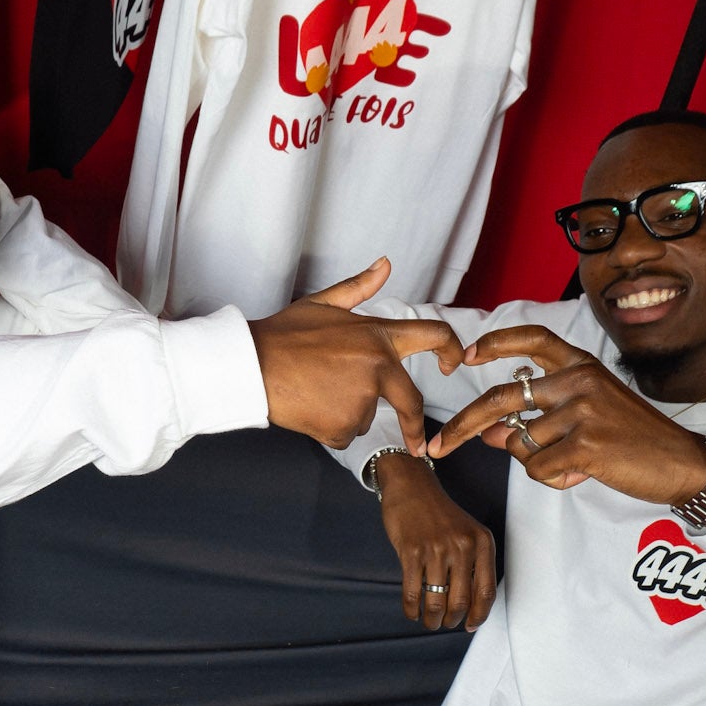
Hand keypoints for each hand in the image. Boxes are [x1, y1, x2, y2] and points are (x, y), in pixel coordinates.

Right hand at [251, 261, 465, 454]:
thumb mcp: (322, 304)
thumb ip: (359, 288)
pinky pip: (346, 434)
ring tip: (317, 393)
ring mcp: (362, 398)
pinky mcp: (344, 425)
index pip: (433, 334)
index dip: (451, 349)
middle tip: (415, 442)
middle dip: (413, 426)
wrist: (252, 366)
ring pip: (367, 417)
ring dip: (349, 413)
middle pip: (410, 402)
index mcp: (378, 336)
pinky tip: (310, 409)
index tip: (453, 364)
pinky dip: (331, 429)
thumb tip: (385, 264)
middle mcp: (378, 367)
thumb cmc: (284, 335)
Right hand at [375, 452, 496, 631]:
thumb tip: (471, 607)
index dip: (478, 615)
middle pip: (461, 601)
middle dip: (452, 620)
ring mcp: (436, 549)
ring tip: (430, 621)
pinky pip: (413, 592)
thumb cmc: (440, 516)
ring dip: (432, 619)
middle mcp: (462, 546)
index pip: (486, 591)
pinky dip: (412, 609)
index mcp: (482, 542)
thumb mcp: (467, 533)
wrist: (412, 488)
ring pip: (436, 600)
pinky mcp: (412, 552)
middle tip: (445, 623)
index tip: (469, 625)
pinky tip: (413, 612)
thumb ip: (474, 564)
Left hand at [426, 325, 705, 504]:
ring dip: (538, 464)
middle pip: (501, 399)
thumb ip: (538, 419)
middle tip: (437, 445)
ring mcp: (582, 410)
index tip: (466, 355)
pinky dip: (552, 479)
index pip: (533, 338)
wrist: (680, 463)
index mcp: (582, 366)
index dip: (496, 343)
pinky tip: (582, 473)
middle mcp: (580, 380)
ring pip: (521, 445)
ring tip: (575, 464)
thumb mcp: (585, 418)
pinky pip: (538, 468)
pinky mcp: (586, 444)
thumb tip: (490, 433)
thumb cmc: (632, 440)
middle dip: (463, 425)